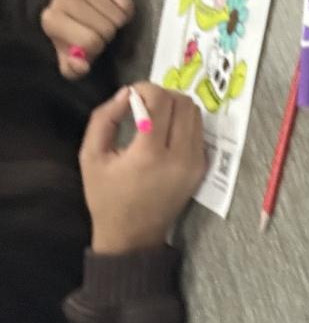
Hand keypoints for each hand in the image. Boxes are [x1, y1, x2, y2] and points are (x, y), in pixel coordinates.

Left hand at [41, 0, 134, 79]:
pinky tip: (113, 8)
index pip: (89, 42)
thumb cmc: (73, 35)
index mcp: (51, 20)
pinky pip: (125, 2)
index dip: (96, 47)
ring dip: (117, 23)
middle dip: (107, 35)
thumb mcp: (69, 59)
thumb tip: (81, 64)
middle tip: (100, 31)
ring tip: (106, 20)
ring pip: (117, 16)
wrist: (73, 6)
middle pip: (106, 28)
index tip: (91, 43)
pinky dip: (125, 10)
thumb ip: (73, 69)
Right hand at [80, 83, 206, 254]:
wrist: (133, 234)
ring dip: (176, 106)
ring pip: (196, 115)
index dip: (146, 88)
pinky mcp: (203, 168)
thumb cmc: (107, 196)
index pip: (161, 101)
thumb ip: (104, 119)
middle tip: (144, 102)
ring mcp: (196, 163)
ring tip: (155, 114)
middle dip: (163, 94)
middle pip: (184, 103)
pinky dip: (184, 123)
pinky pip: (199, 132)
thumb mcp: (91, 157)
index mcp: (150, 154)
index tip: (132, 93)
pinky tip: (166, 131)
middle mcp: (180, 156)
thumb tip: (127, 93)